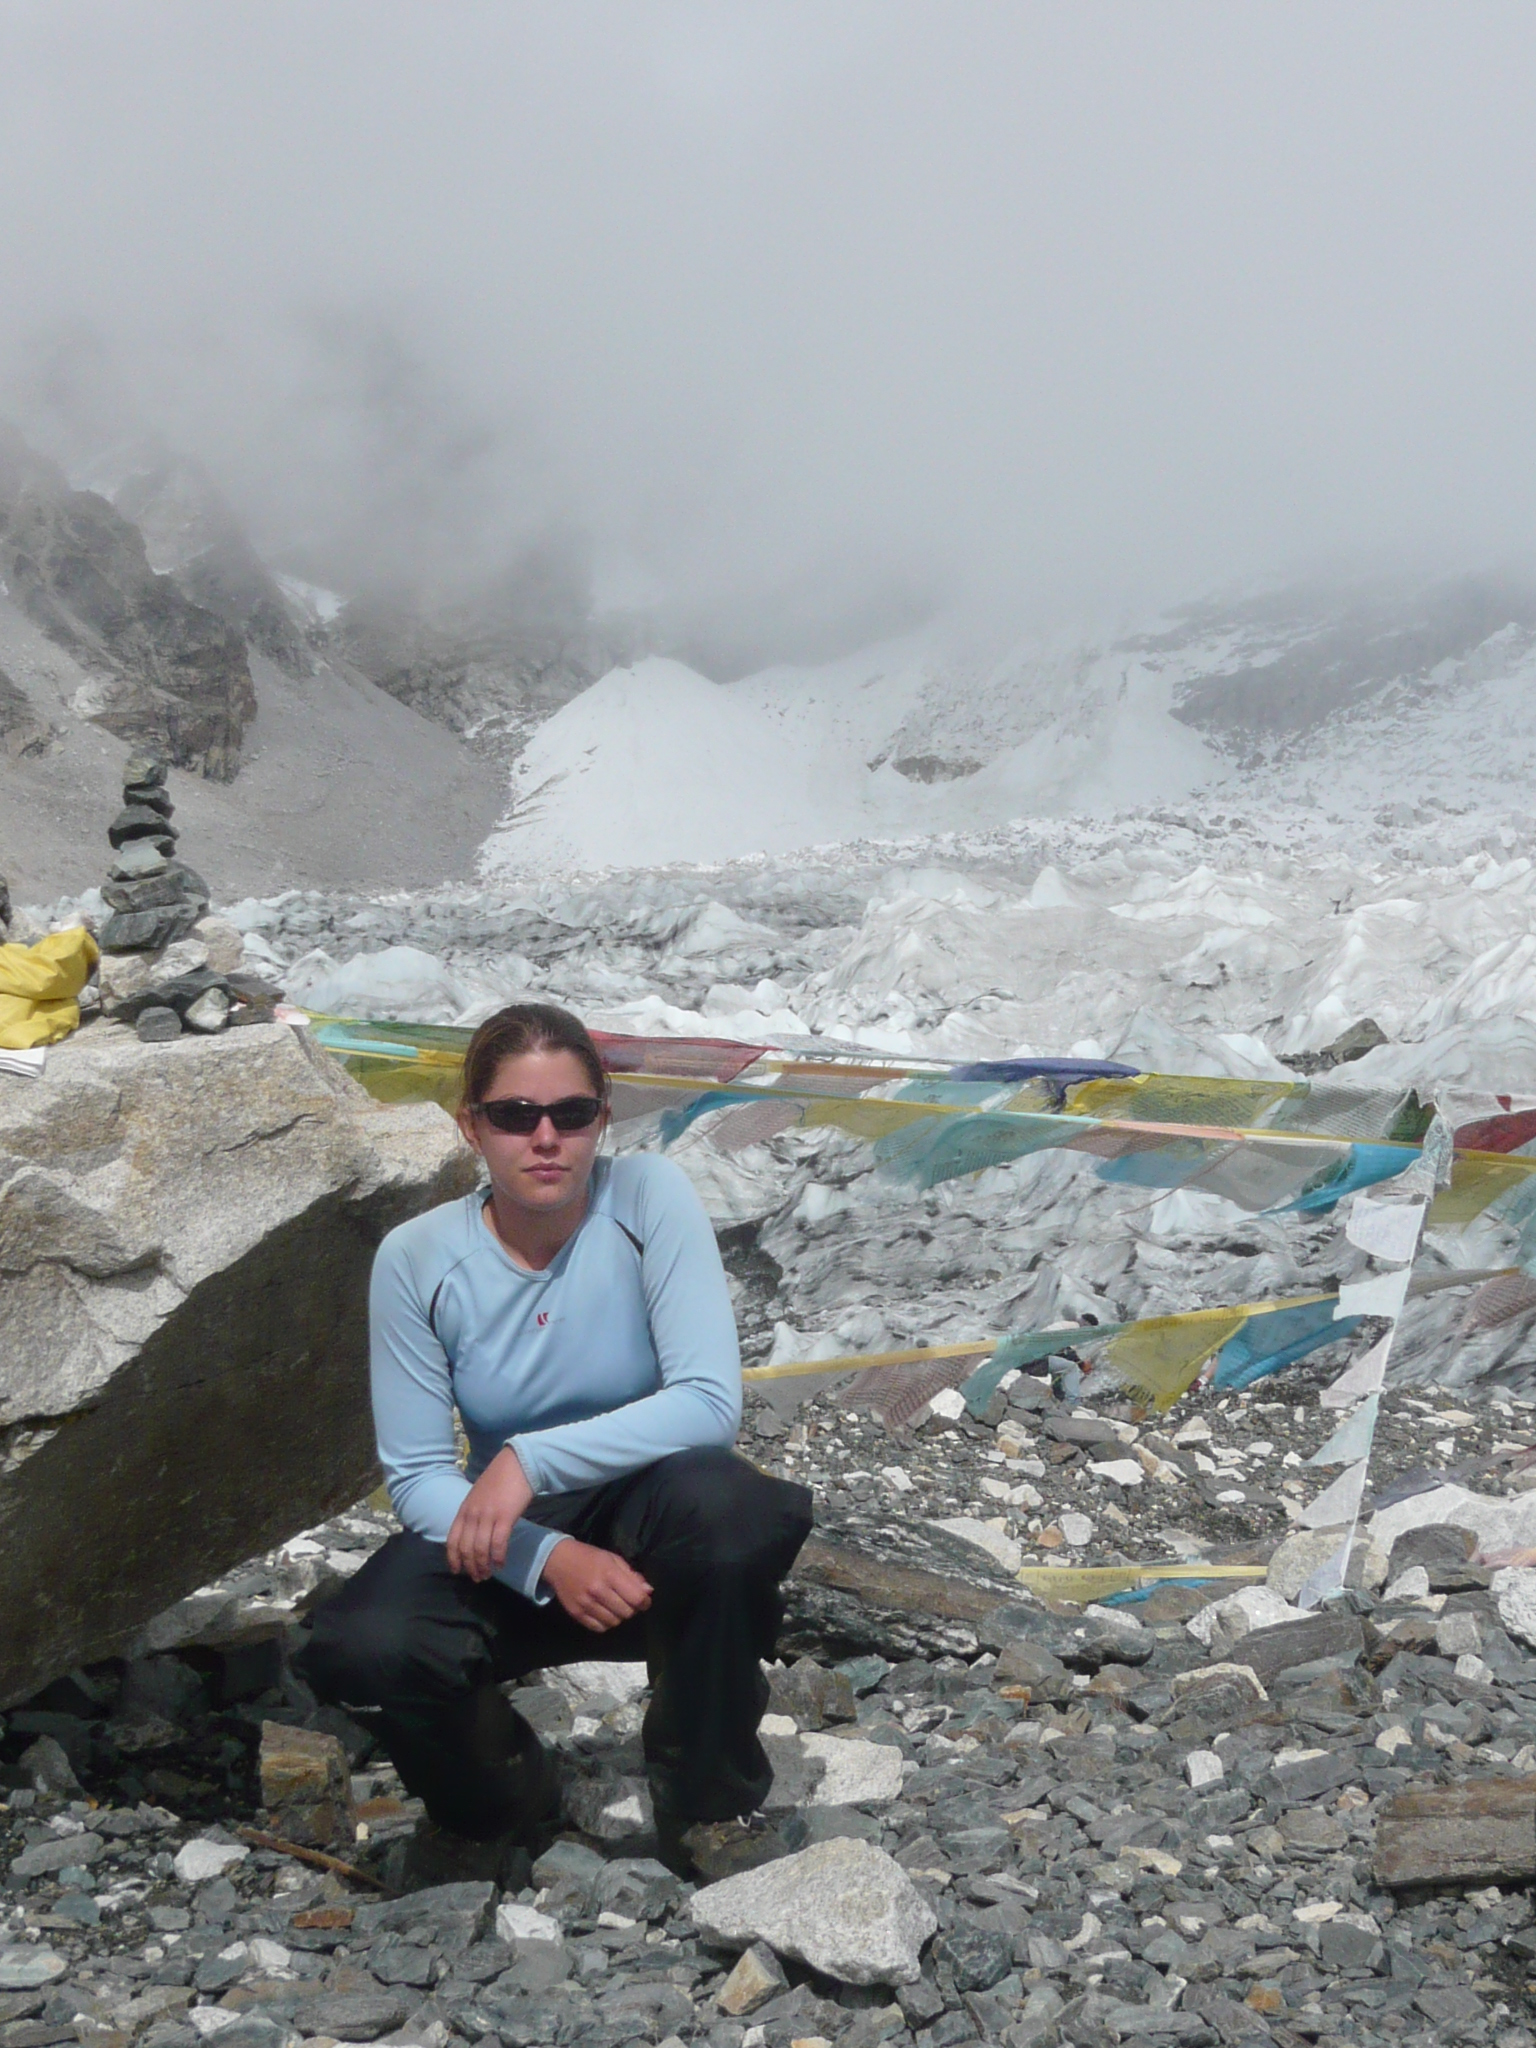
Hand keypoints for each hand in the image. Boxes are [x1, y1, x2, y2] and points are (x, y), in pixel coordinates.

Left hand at [446, 1446, 533, 1580]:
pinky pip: (498, 1544)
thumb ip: (472, 1514)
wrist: (517, 1464)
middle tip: (478, 1577)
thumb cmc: (499, 1480)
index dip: (453, 1558)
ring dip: (484, 1565)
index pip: (452, 1540)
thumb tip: (472, 1534)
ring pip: (480, 1549)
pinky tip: (501, 1563)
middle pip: (466, 1549)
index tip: (458, 1571)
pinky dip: (498, 1557)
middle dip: (470, 1567)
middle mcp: (472, 1515)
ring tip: (489, 1574)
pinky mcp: (504, 1517)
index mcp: (463, 1510)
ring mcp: (487, 1516)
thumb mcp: (477, 1496)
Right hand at [541, 1540, 652, 1631]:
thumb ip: (631, 1575)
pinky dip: (605, 1623)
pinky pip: (599, 1628)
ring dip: (618, 1616)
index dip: (645, 1602)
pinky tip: (604, 1613)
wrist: (558, 1561)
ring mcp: (586, 1604)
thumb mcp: (612, 1559)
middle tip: (627, 1602)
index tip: (644, 1601)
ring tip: (615, 1606)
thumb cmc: (589, 1557)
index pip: (636, 1598)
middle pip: (627, 1612)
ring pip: (614, 1622)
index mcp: (609, 1574)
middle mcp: (598, 1591)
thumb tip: (648, 1591)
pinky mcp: (576, 1614)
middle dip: (632, 1609)